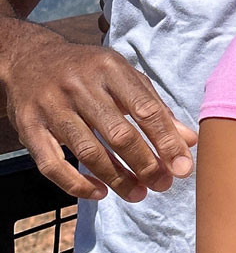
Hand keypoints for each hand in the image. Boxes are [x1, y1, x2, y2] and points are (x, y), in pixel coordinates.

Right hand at [0, 21, 195, 201]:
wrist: (30, 58)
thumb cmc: (89, 71)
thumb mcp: (123, 76)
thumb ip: (154, 106)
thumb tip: (188, 140)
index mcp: (109, 68)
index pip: (144, 109)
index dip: (166, 141)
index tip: (182, 167)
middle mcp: (79, 85)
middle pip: (118, 134)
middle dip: (146, 164)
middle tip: (163, 184)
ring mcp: (52, 107)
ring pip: (88, 152)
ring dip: (118, 179)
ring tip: (139, 194)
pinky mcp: (29, 127)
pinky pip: (52, 164)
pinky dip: (77, 184)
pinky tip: (100, 193)